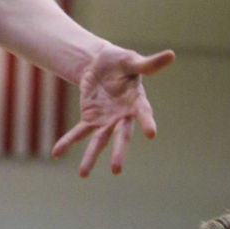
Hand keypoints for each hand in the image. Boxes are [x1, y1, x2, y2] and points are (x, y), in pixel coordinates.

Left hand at [52, 43, 174, 176]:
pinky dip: (68, 141)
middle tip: (116, 169)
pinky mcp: (90, 118)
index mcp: (137, 101)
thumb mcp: (131, 60)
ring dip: (91, 156)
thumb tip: (172, 54)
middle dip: (119, 151)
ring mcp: (106, 120)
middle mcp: (123, 116)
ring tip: (83, 174)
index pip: (144, 113)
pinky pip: (79, 132)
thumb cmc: (121, 62)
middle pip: (122, 135)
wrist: (100, 63)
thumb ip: (148, 63)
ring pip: (99, 140)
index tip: (152, 133)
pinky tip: (57, 152)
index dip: (147, 122)